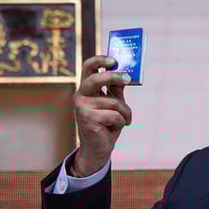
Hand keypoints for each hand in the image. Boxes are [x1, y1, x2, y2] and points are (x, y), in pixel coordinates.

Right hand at [71, 55, 132, 176]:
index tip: (114, 59)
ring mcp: (82, 107)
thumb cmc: (107, 124)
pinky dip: (121, 122)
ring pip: (114, 102)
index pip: (88, 68)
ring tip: (122, 121)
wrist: (98, 149)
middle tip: (127, 78)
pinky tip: (114, 128)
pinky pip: (115, 115)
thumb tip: (125, 74)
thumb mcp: (113, 104)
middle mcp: (80, 96)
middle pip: (97, 79)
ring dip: (125, 113)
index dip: (99, 60)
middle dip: (114, 77)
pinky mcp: (88, 119)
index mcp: (86, 89)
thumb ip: (116, 90)